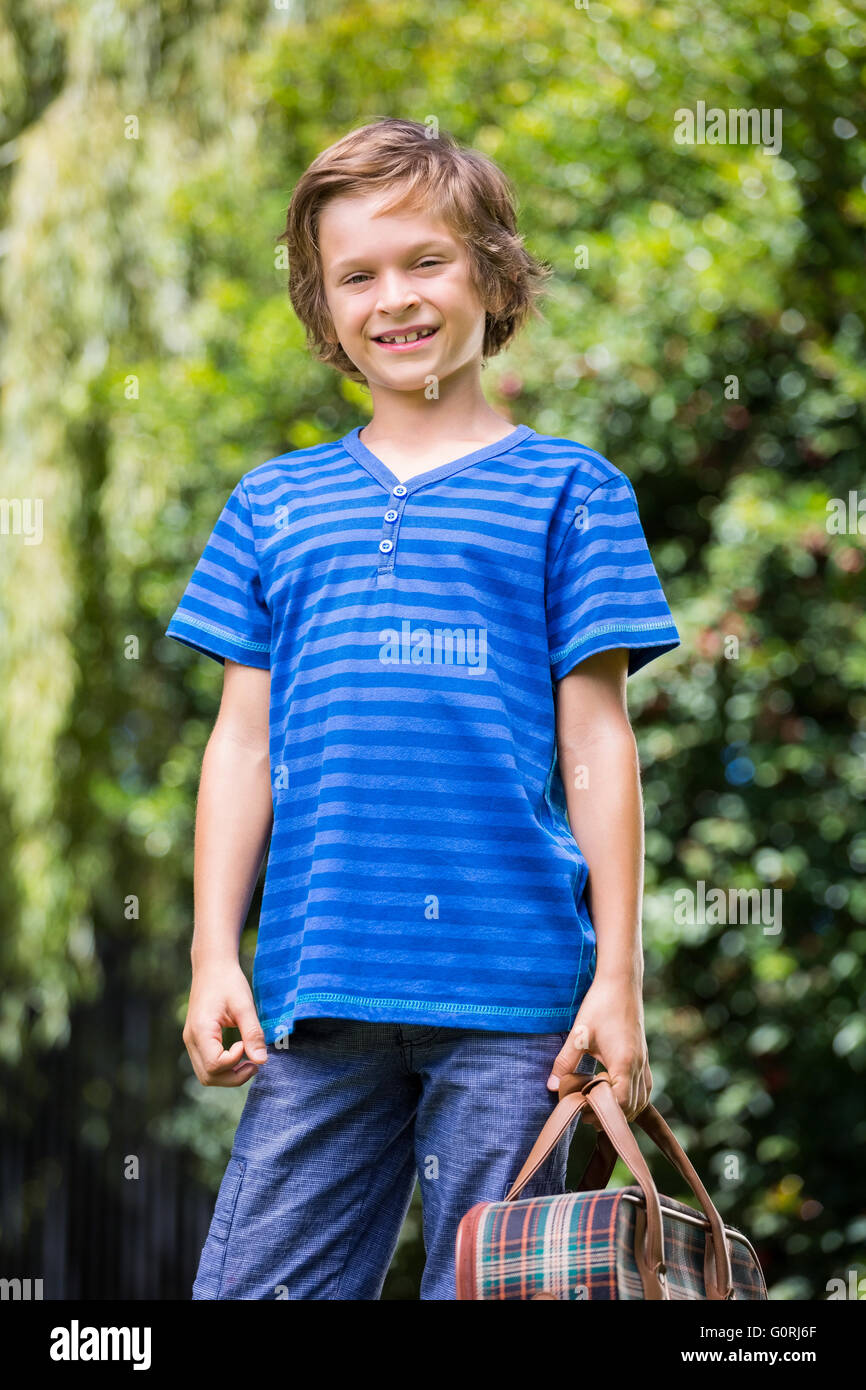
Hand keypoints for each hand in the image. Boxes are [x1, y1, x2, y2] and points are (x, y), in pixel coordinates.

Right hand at [184, 959, 268, 1085]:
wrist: (212, 966)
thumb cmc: (228, 982)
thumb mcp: (244, 1005)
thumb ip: (253, 1033)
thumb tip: (262, 1061)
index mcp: (201, 1030)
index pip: (214, 1065)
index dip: (234, 1061)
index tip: (246, 1043)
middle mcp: (191, 1039)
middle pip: (208, 1076)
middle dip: (233, 1077)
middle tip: (255, 1065)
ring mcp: (191, 1041)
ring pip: (206, 1074)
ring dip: (228, 1075)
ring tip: (249, 1062)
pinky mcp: (196, 1040)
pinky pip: (206, 1064)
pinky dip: (223, 1067)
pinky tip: (240, 1053)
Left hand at [546, 976, 651, 1130]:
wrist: (622, 982)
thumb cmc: (601, 1005)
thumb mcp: (578, 1034)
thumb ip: (565, 1062)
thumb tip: (552, 1086)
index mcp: (624, 1062)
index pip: (619, 1103)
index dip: (602, 1112)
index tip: (583, 1110)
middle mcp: (639, 1065)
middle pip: (632, 1107)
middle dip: (611, 1116)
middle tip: (587, 1113)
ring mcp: (644, 1061)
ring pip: (642, 1100)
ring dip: (623, 1110)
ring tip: (599, 1106)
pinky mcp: (644, 1057)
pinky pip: (645, 1088)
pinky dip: (633, 1098)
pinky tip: (615, 1095)